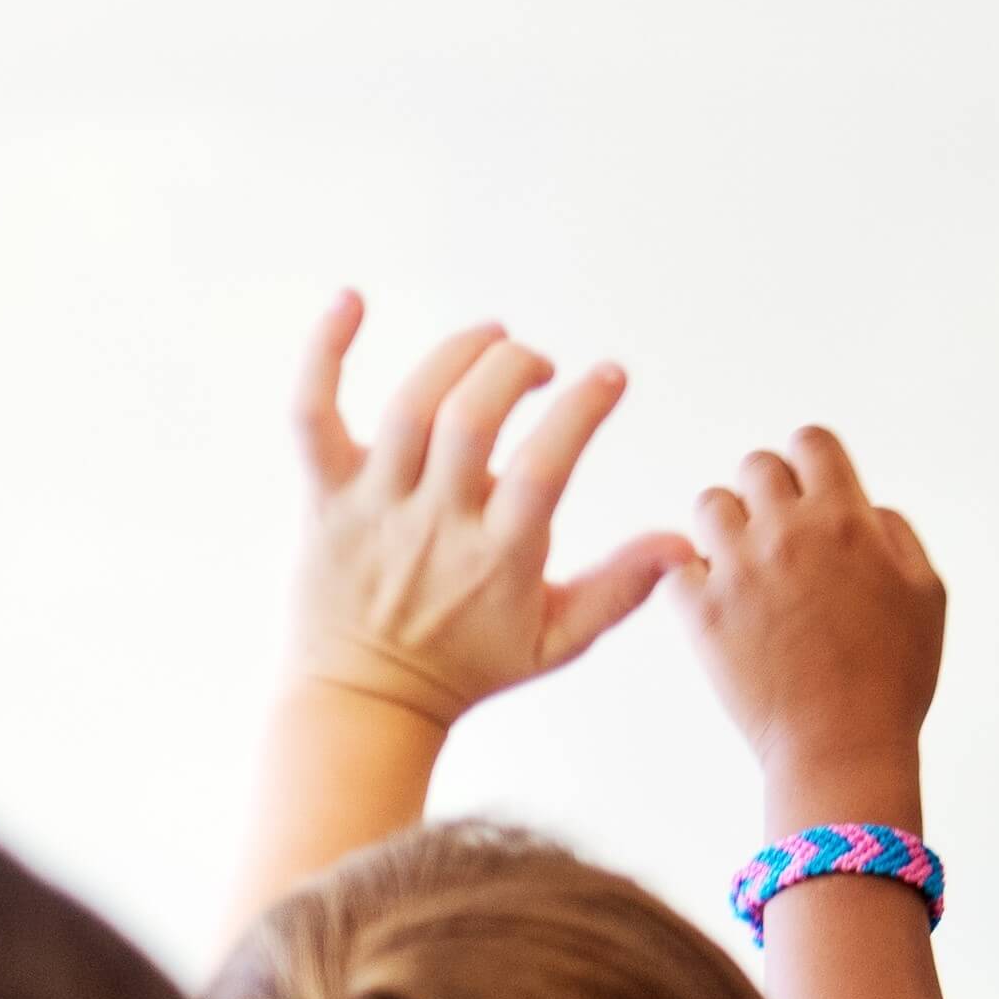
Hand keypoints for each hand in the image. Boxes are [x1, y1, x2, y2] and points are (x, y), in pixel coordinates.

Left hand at [288, 293, 685, 726]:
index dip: (582, 409)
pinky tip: (351, 299)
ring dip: (457, 354)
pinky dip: (325, 351)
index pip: (545, 465)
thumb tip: (686, 543)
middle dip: (516, 369)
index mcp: (500, 556)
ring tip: (492, 339)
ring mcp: (375, 505)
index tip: (610, 377)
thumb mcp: (557, 641)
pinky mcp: (324, 496)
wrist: (363, 700)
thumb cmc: (468, 667)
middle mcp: (435, 522)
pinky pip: (312, 412)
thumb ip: (622, 589)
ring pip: (409, 407)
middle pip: (471, 419)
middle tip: (541, 366)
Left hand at [681, 425, 944, 806]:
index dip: (812, 463)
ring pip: (709, 505)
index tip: (814, 496)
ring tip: (746, 569)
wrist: (842, 748)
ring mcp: (738, 570)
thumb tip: (862, 505)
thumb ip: (895, 533)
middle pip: (755, 466)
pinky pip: (678, 567)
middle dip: (768, 495)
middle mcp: (788, 533)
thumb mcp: (928, 594)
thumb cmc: (894, 676)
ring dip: (727, 529)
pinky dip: (695, 583)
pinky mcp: (700, 612)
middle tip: (781, 539)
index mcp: (846, 520)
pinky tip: (723, 609)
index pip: (811, 441)